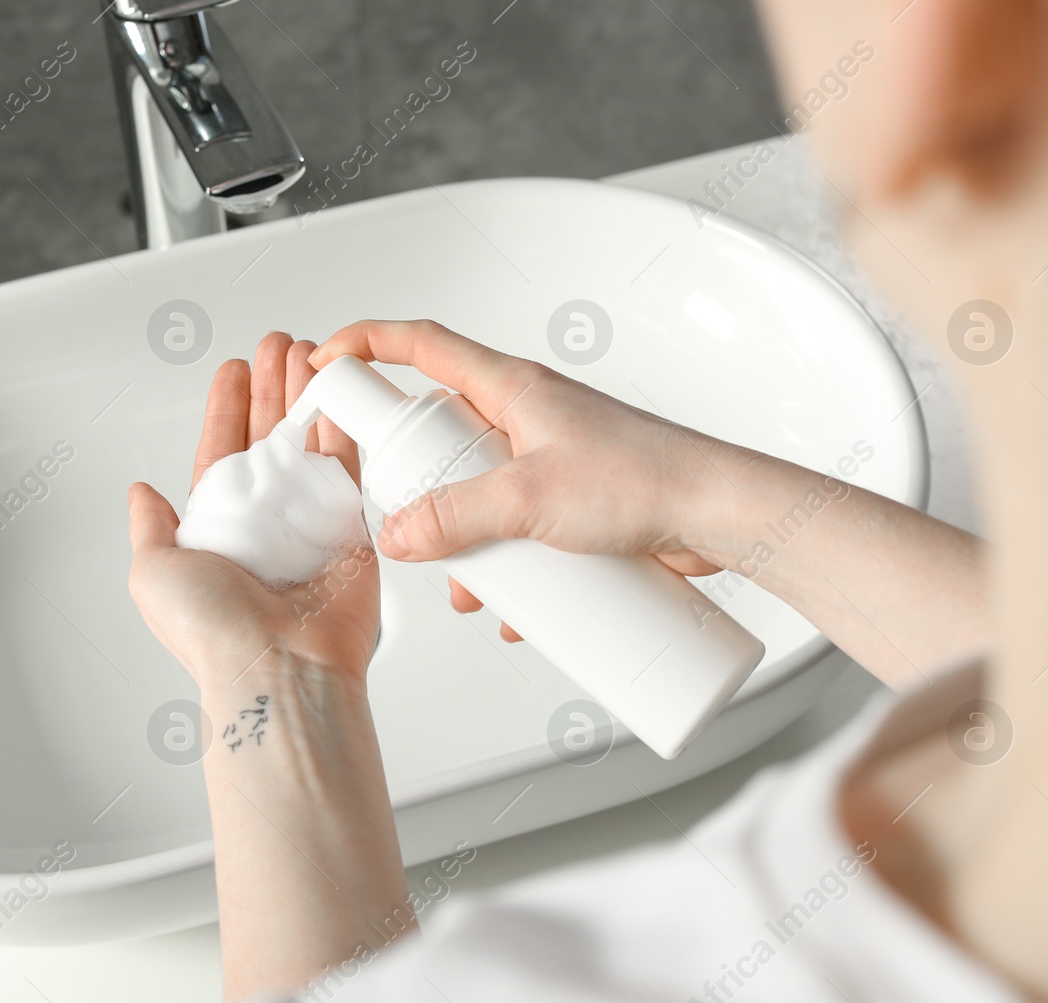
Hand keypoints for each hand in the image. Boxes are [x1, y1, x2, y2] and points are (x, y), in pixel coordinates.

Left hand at [128, 333, 379, 691]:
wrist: (278, 668)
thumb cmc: (213, 633)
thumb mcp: (152, 572)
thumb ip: (149, 528)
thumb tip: (139, 495)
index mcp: (218, 530)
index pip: (220, 454)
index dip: (226, 410)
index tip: (233, 371)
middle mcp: (265, 525)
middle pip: (269, 439)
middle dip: (273, 388)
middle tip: (278, 346)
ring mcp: (310, 526)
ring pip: (311, 445)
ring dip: (309, 396)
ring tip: (310, 353)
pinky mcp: (353, 532)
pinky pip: (351, 470)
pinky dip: (345, 428)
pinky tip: (339, 391)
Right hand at [310, 319, 982, 688]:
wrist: (721, 515)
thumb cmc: (646, 479)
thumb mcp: (529, 500)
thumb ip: (455, 518)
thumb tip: (398, 536)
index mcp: (511, 388)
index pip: (421, 346)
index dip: (367, 346)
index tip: (326, 361)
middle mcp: (528, 416)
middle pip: (443, 433)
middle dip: (416, 482)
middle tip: (401, 517)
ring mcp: (551, 460)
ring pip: (479, 492)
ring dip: (464, 540)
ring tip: (467, 587)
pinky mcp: (575, 503)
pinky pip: (519, 530)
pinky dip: (508, 568)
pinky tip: (512, 611)